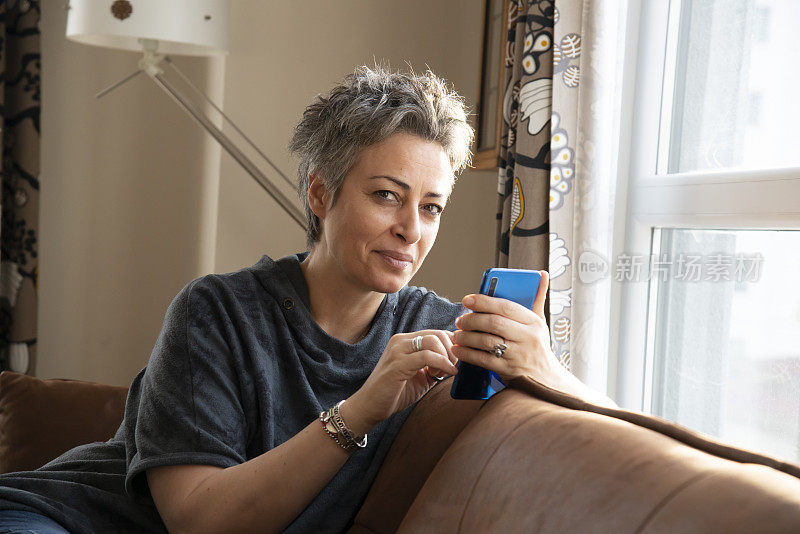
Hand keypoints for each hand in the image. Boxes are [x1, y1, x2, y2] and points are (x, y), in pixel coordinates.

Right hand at [344, 330, 458, 433]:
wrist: (370, 406)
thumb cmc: (395, 392)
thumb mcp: (420, 376)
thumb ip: (435, 366)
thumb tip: (457, 361)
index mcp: (405, 341)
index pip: (436, 333)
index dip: (452, 345)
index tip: (456, 362)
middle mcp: (400, 341)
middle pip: (437, 333)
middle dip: (452, 350)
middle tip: (453, 367)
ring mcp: (398, 350)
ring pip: (433, 341)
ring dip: (447, 357)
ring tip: (446, 372)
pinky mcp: (397, 364)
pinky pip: (427, 356)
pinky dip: (442, 364)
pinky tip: (447, 374)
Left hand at [452, 270, 564, 385]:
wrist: (548, 381)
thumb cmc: (538, 346)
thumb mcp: (541, 323)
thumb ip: (538, 298)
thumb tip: (542, 274)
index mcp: (534, 322)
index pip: (506, 306)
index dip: (484, 301)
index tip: (467, 299)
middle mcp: (528, 337)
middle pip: (493, 323)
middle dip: (472, 320)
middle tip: (460, 320)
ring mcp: (518, 355)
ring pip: (486, 341)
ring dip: (466, 337)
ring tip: (456, 334)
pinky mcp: (509, 370)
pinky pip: (483, 360)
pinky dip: (467, 354)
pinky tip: (458, 350)